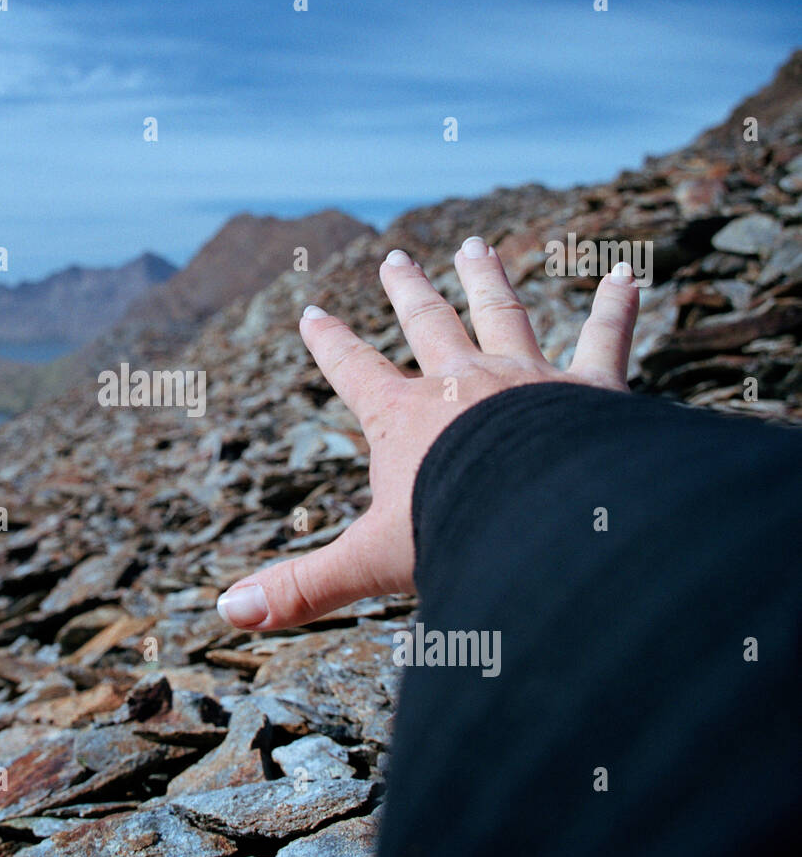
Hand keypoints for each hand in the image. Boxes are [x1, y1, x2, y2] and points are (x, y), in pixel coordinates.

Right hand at [216, 235, 639, 630]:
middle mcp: (462, 383)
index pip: (354, 371)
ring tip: (478, 244)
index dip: (329, 343)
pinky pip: (604, 340)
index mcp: (404, 419)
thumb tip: (229, 612)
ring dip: (487, 280)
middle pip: (428, 326)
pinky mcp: (590, 390)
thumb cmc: (453, 534)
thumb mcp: (366, 563)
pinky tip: (626, 276)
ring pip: (502, 315)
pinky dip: (616, 310)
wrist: (543, 518)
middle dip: (408, 292)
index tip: (311, 312)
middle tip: (395, 256)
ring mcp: (526, 379)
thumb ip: (303, 586)